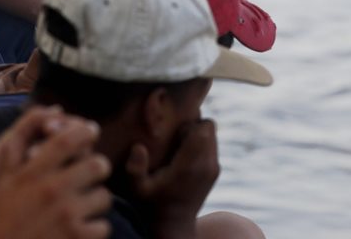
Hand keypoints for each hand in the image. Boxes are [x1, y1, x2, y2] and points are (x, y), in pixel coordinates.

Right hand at [0, 107, 112, 238]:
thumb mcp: (3, 170)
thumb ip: (25, 133)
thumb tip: (57, 109)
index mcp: (34, 171)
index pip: (69, 139)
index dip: (86, 131)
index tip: (91, 131)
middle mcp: (54, 190)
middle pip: (98, 165)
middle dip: (97, 167)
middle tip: (91, 173)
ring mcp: (68, 216)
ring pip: (104, 197)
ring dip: (95, 200)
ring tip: (82, 204)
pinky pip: (103, 227)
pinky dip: (94, 228)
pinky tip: (80, 228)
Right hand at [124, 120, 219, 238]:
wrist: (173, 226)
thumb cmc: (151, 205)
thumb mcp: (137, 189)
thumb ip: (135, 168)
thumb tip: (139, 146)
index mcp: (189, 166)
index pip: (202, 129)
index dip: (187, 125)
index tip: (171, 136)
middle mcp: (207, 166)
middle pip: (210, 128)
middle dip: (193, 126)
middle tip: (174, 140)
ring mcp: (214, 169)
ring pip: (212, 135)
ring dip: (197, 135)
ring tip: (179, 149)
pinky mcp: (215, 172)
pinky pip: (212, 145)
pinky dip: (201, 144)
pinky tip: (184, 157)